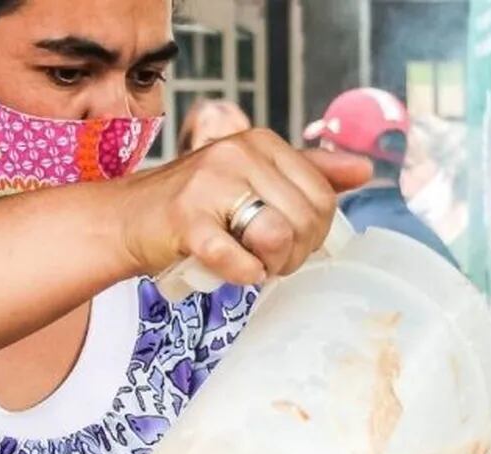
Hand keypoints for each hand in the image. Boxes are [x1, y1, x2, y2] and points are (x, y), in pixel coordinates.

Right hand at [115, 128, 370, 283]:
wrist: (126, 219)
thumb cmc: (197, 206)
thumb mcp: (255, 180)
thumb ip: (309, 174)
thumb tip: (365, 170)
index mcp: (262, 142)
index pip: (323, 196)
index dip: (315, 233)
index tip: (290, 243)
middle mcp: (239, 153)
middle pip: (307, 219)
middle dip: (296, 254)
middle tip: (269, 260)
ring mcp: (210, 182)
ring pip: (278, 236)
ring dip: (272, 265)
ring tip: (253, 264)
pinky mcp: (186, 218)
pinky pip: (237, 258)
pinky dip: (241, 274)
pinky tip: (233, 269)